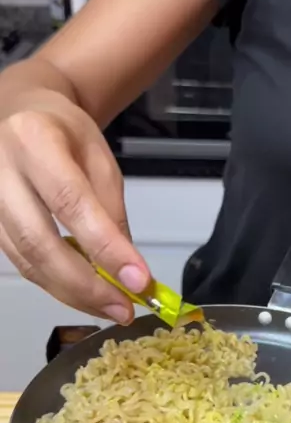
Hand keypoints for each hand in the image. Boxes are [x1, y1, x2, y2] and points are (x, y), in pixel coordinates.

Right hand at [0, 90, 149, 322]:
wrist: (19, 112)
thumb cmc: (65, 134)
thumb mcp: (100, 158)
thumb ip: (112, 211)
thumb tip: (128, 272)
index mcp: (34, 139)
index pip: (71, 202)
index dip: (105, 247)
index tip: (138, 281)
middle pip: (39, 242)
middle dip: (86, 286)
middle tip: (124, 309)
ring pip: (27, 261)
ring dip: (72, 293)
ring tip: (111, 307)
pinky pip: (21, 263)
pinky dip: (56, 285)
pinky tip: (84, 294)